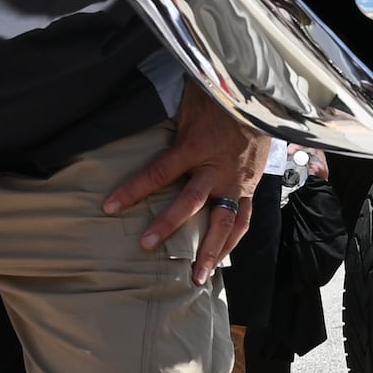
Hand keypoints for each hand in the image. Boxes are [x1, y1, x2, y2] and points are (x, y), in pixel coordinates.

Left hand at [107, 89, 269, 280]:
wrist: (263, 99)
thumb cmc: (221, 97)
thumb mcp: (190, 101)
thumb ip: (169, 120)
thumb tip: (140, 123)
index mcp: (196, 146)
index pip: (158, 172)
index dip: (133, 190)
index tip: (109, 207)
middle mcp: (217, 169)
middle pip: (190, 203)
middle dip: (167, 225)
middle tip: (146, 245)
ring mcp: (237, 181)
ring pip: (224, 221)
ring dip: (211, 250)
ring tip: (198, 276)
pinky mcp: (251, 187)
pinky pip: (244, 218)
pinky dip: (233, 239)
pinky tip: (222, 258)